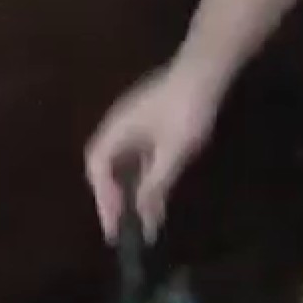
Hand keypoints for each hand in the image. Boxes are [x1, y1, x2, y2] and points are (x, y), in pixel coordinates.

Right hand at [83, 61, 224, 245]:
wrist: (205, 73)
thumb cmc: (184, 111)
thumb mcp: (172, 152)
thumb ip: (155, 183)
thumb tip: (140, 210)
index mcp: (116, 131)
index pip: (97, 168)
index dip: (103, 197)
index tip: (114, 223)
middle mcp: (119, 128)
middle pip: (107, 168)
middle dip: (114, 200)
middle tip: (122, 229)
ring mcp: (135, 125)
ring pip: (126, 165)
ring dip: (133, 193)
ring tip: (144, 224)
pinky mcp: (152, 124)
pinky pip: (141, 157)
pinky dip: (146, 179)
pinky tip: (158, 198)